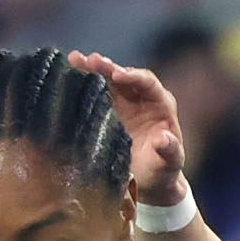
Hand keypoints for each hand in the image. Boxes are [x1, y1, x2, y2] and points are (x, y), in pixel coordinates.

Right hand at [69, 51, 187, 208]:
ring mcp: (125, 100)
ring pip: (108, 79)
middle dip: (107, 67)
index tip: (117, 75)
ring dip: (92, 69)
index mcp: (161, 104)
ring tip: (74, 60)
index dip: (132, 76)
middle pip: (124, 75)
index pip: (147, 83)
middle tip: (90, 60)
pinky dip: (84, 81)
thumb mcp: (169, 163)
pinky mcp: (110, 107)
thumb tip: (162, 139)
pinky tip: (69, 72)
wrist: (149, 180)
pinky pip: (97, 90)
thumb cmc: (162, 171)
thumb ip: (170, 150)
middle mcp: (143, 96)